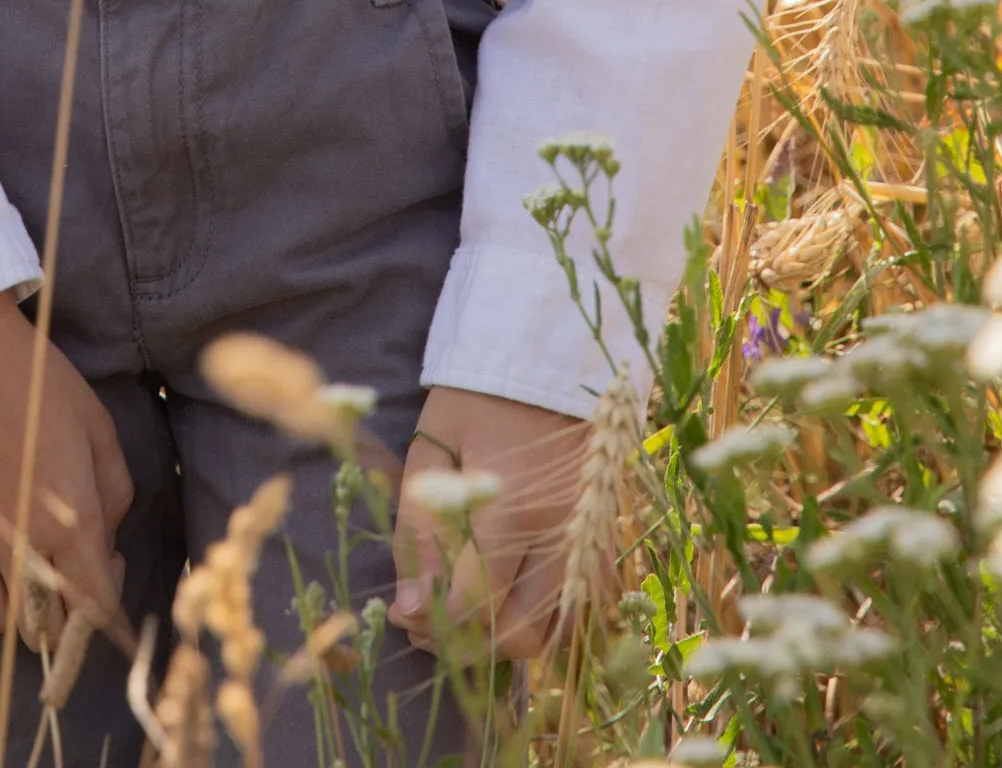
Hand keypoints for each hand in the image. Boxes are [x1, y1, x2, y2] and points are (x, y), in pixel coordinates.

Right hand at [0, 291, 132, 644]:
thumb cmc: (31, 373)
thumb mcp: (93, 420)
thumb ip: (113, 489)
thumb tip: (106, 542)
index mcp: (69, 517)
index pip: (95, 606)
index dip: (104, 603)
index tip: (102, 569)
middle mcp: (16, 541)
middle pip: (42, 631)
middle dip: (58, 614)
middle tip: (57, 571)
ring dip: (4, 607)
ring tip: (8, 568)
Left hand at [391, 386, 589, 659]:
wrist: (547, 358)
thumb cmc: (480, 397)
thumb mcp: (433, 448)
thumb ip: (419, 530)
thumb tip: (409, 608)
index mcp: (515, 510)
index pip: (475, 603)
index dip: (430, 621)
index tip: (400, 614)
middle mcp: (562, 540)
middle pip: (517, 634)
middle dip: (464, 643)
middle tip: (424, 622)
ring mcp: (589, 547)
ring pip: (551, 634)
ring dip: (500, 641)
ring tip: (457, 616)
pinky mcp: (601, 547)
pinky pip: (570, 613)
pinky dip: (533, 621)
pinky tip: (497, 602)